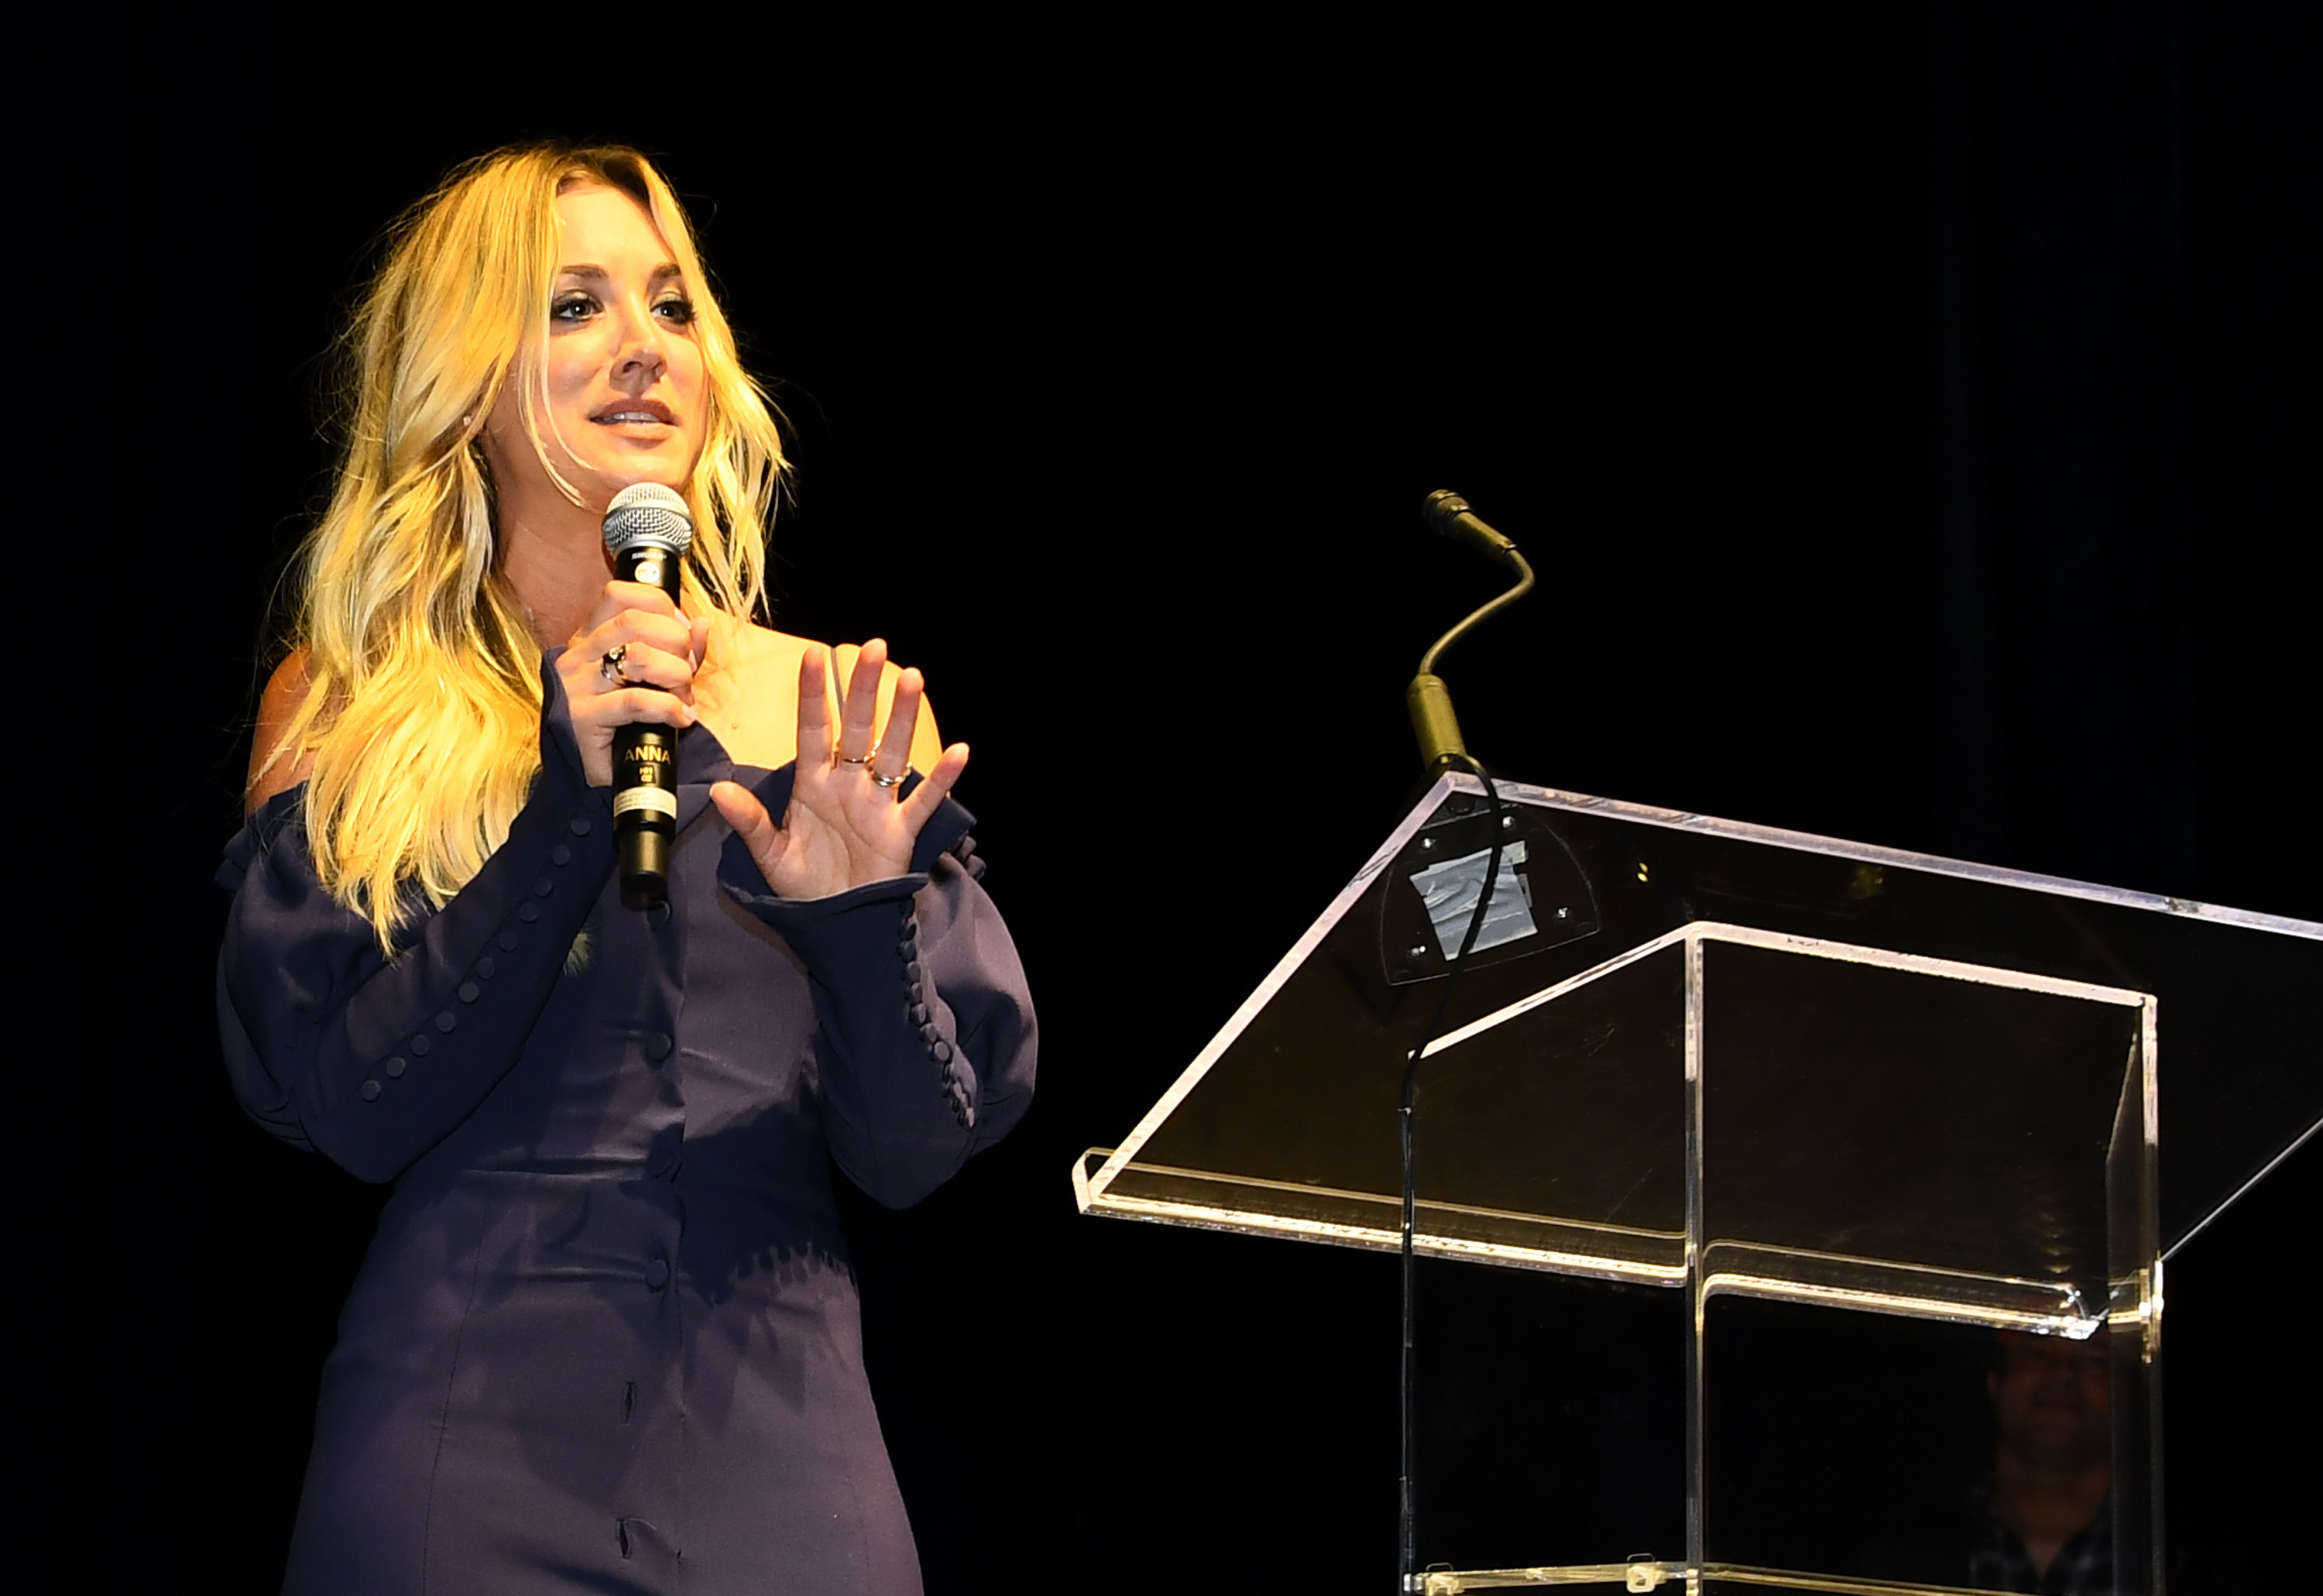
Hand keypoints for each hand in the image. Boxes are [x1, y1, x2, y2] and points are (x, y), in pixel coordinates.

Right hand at [557, 582, 711, 786]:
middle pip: (635, 621)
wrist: (589, 770)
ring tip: (683, 697)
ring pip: (638, 657)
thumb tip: (701, 624)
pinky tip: (680, 719)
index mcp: (591, 637)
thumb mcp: (651, 678)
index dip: (661, 606)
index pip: (620, 594)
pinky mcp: (583, 718)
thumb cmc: (624, 721)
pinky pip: (636, 702)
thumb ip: (676, 649)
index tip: (683, 631)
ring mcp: (577, 686)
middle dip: (677, 643)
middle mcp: (578, 655)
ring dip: (676, 675)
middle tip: (687, 672)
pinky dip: (669, 708)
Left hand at [711, 638, 969, 898]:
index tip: (813, 654)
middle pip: (857, 728)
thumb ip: (749, 822)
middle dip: (864, 689)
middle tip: (874, 648)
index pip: (812, 729)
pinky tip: (960, 752)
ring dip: (902, 718)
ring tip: (913, 679)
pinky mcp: (900, 830)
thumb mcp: (769, 855)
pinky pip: (923, 800)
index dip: (813, 694)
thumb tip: (720, 791)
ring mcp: (876, 804)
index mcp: (812, 784)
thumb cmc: (801, 887)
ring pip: (892, 752)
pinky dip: (942, 779)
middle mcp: (846, 785)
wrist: (833, 923)